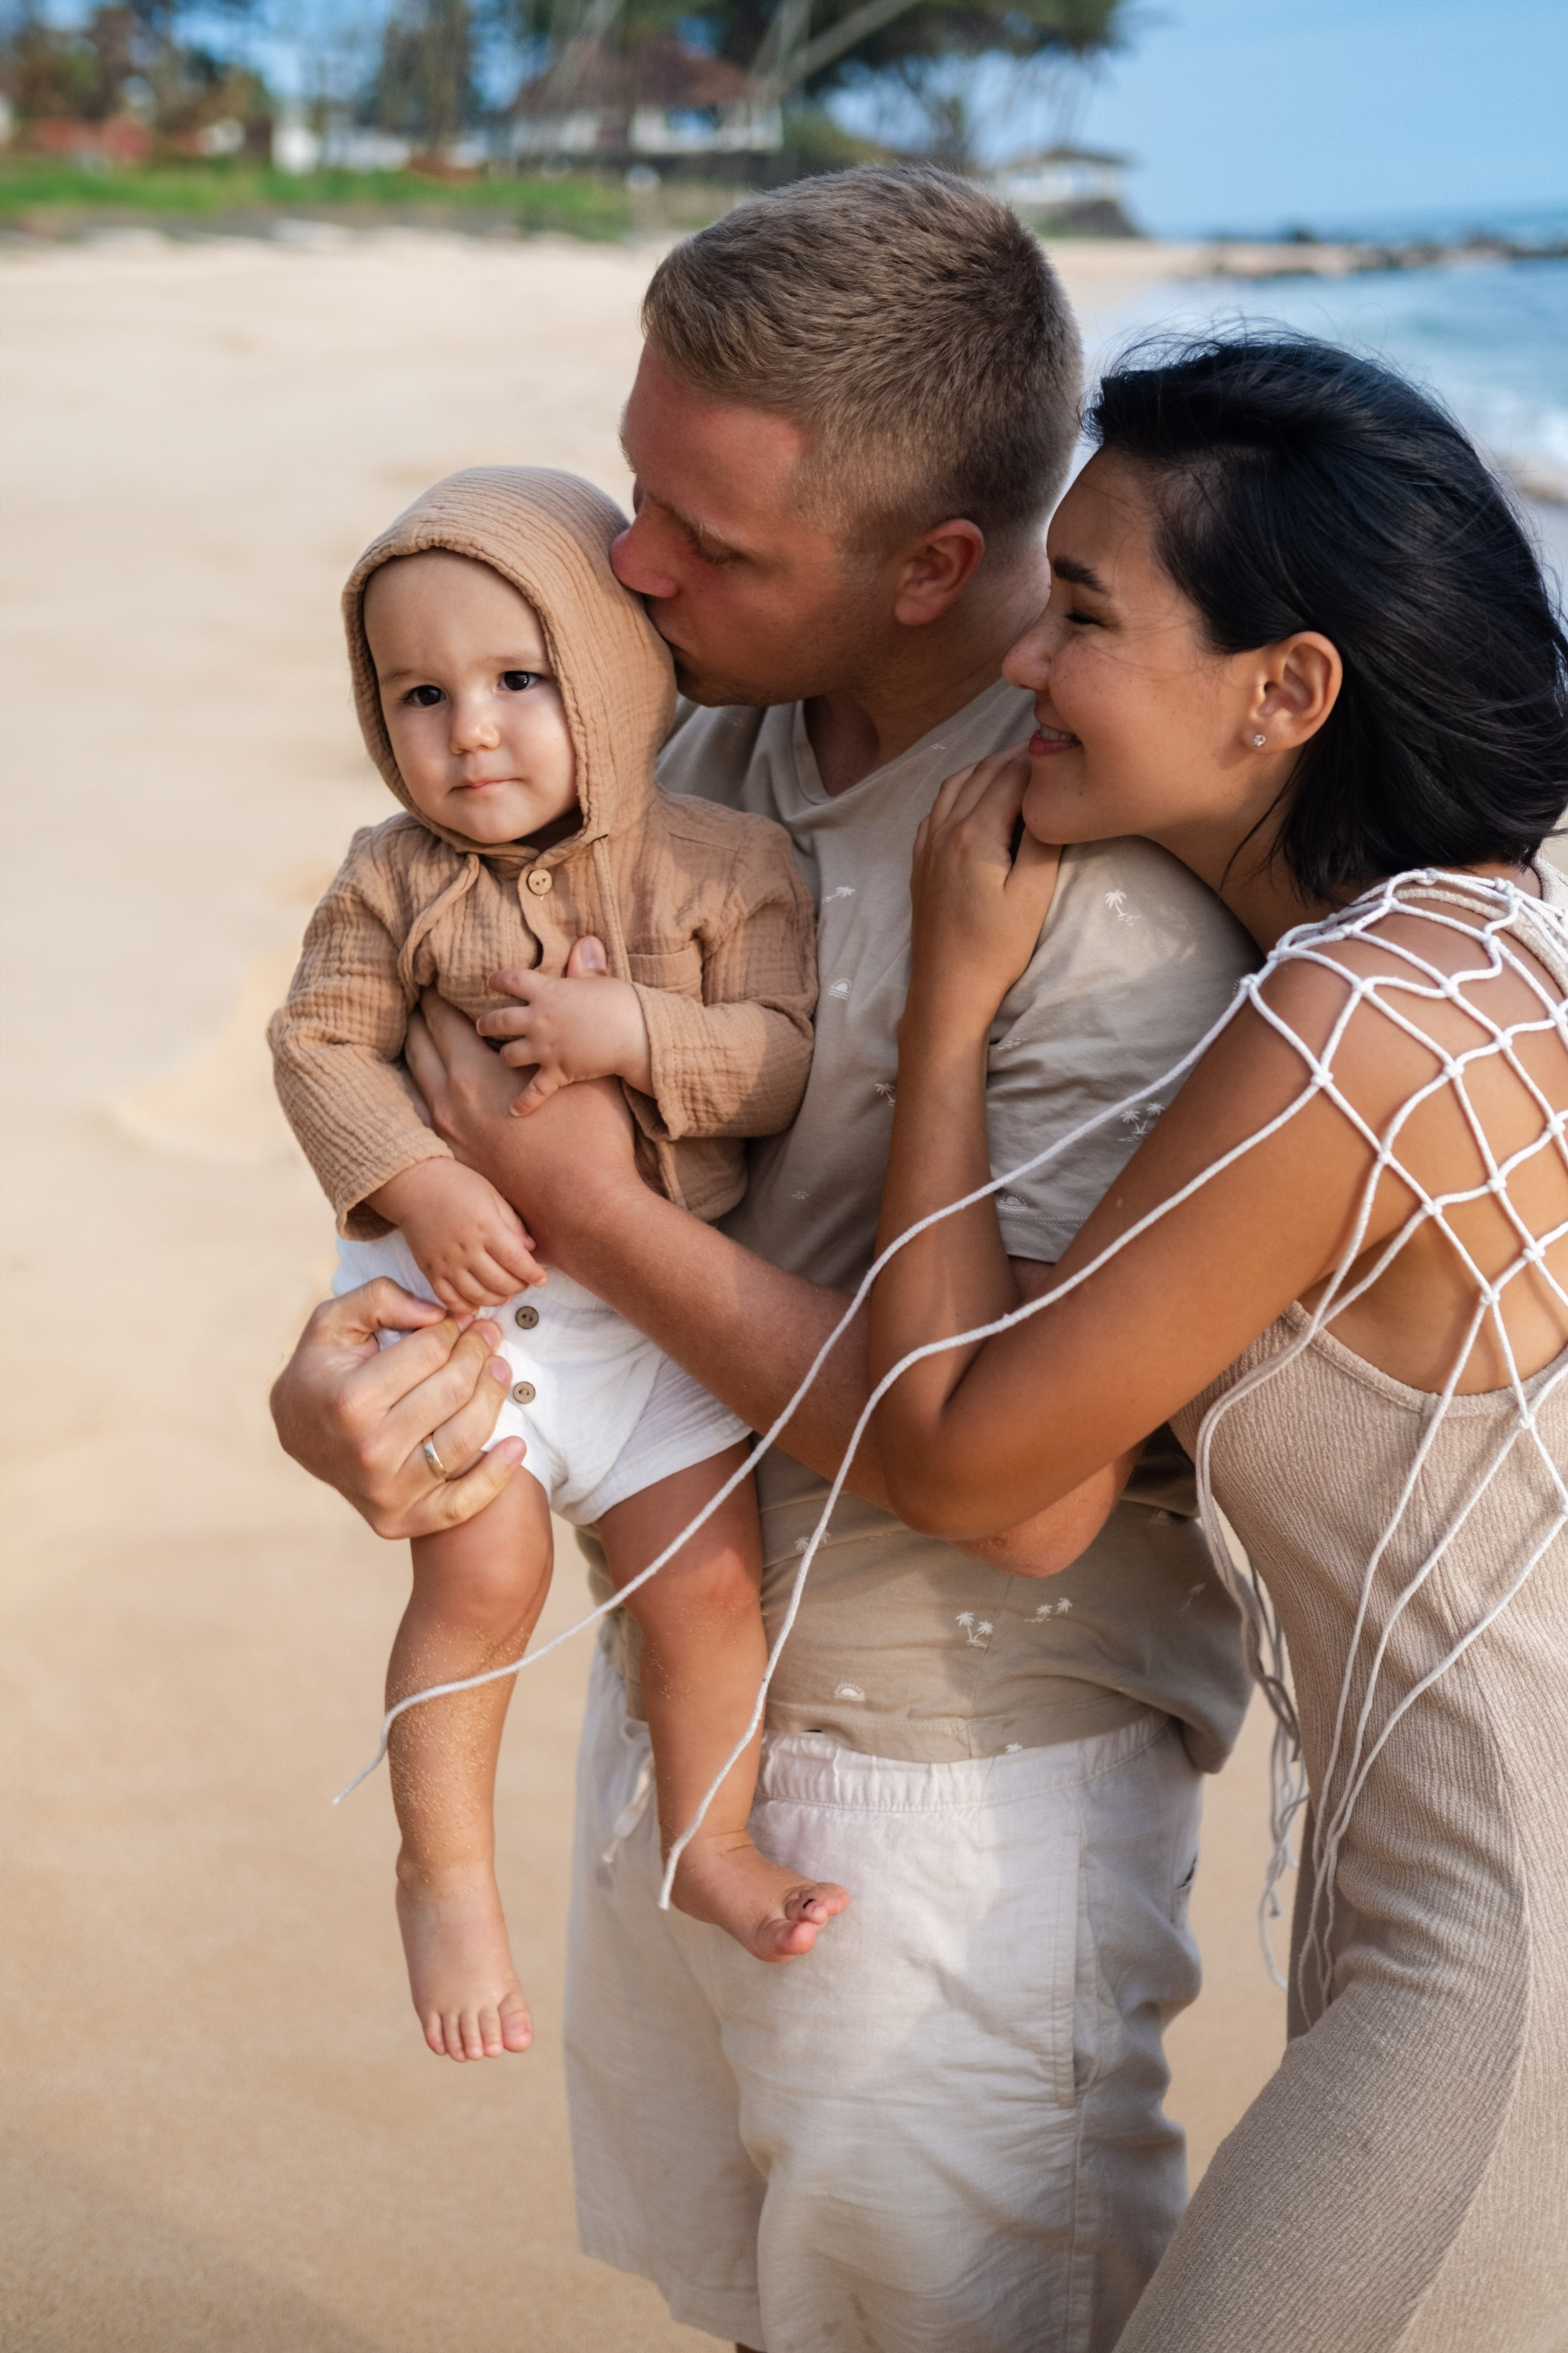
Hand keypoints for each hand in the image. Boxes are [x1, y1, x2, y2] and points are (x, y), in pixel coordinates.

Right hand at [269, 1281, 523, 1540]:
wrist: (296, 1435)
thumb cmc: (320, 1371)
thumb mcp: (332, 1323)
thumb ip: (379, 1299)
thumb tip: (438, 1313)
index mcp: (350, 1401)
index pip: (430, 1352)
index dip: (452, 1328)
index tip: (460, 1319)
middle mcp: (369, 1451)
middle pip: (453, 1392)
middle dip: (479, 1354)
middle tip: (488, 1335)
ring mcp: (385, 1491)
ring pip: (465, 1439)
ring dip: (494, 1397)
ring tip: (500, 1370)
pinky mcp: (399, 1520)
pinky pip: (462, 1505)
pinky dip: (496, 1476)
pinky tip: (516, 1445)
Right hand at [368, 1158, 543, 1312]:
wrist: (414, 1185)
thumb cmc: (456, 1185)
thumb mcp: (492, 1196)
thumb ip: (513, 1224)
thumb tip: (531, 1248)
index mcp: (485, 1228)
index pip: (516, 1261)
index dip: (533, 1274)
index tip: (542, 1278)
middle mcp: (466, 1249)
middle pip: (500, 1282)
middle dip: (519, 1287)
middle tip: (524, 1283)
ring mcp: (446, 1263)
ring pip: (477, 1296)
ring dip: (496, 1299)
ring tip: (505, 1293)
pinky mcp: (430, 1270)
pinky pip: (449, 1299)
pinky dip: (465, 1307)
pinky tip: (477, 1303)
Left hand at [406, 989, 640, 1273]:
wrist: (585, 1211)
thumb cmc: (592, 1138)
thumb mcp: (586, 1066)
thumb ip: (581, 1006)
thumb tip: (587, 945)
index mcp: (473, 1072)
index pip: (438, 1016)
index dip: (437, 992)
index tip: (435, 974)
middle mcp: (449, 1100)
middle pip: (419, 1045)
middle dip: (421, 1019)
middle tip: (421, 997)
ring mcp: (447, 1133)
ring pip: (415, 1081)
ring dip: (418, 1055)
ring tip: (421, 1035)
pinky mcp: (455, 1158)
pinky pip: (423, 1116)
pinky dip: (423, 1094)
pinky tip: (429, 1088)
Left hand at [476, 935, 652, 1114]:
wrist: (637, 1035)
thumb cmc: (623, 1003)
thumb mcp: (600, 980)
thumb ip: (585, 967)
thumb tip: (586, 942)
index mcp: (548, 992)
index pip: (512, 980)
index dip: (498, 980)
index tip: (490, 982)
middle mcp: (539, 1020)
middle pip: (499, 1021)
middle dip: (486, 1024)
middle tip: (480, 1026)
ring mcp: (546, 1049)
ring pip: (509, 1055)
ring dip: (503, 1057)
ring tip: (500, 1058)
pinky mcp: (558, 1073)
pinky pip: (535, 1091)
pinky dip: (524, 1103)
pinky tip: (513, 1111)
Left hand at [908, 750, 1061, 1033]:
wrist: (947, 989)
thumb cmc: (995, 948)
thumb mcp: (1033, 894)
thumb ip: (1042, 839)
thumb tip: (1050, 796)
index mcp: (973, 833)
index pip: (1010, 776)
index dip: (1038, 758)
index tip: (1065, 746)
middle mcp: (943, 829)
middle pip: (982, 773)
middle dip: (1015, 756)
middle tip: (1048, 749)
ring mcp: (927, 844)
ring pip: (955, 785)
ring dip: (986, 768)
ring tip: (1017, 765)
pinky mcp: (921, 861)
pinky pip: (937, 807)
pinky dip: (960, 789)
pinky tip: (976, 796)